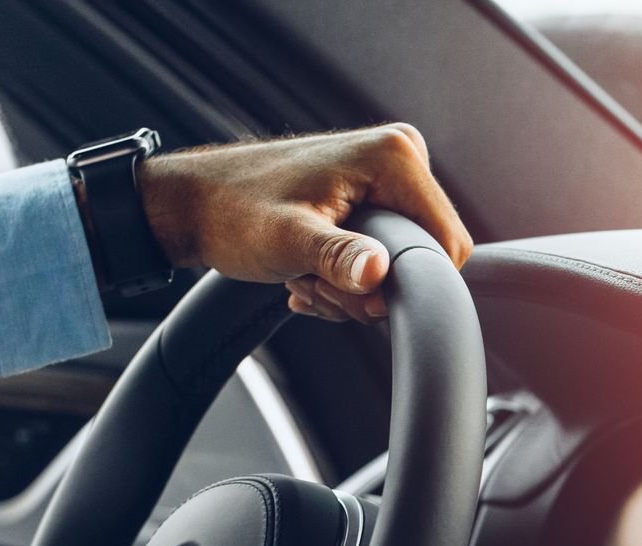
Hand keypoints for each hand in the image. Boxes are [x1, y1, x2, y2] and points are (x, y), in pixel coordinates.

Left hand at [138, 124, 471, 323]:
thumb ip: (337, 256)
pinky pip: (384, 254)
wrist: (194, 203)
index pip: (448, 244)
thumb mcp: (287, 241)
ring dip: (354, 289)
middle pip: (425, 256)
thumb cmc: (231, 212)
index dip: (408, 284)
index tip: (355, 292)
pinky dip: (347, 278)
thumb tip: (377, 272)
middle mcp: (400, 157)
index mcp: (394, 157)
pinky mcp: (372, 192)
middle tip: (319, 285)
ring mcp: (386, 174)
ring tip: (308, 277)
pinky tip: (311, 274)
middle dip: (373, 289)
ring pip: (402, 263)